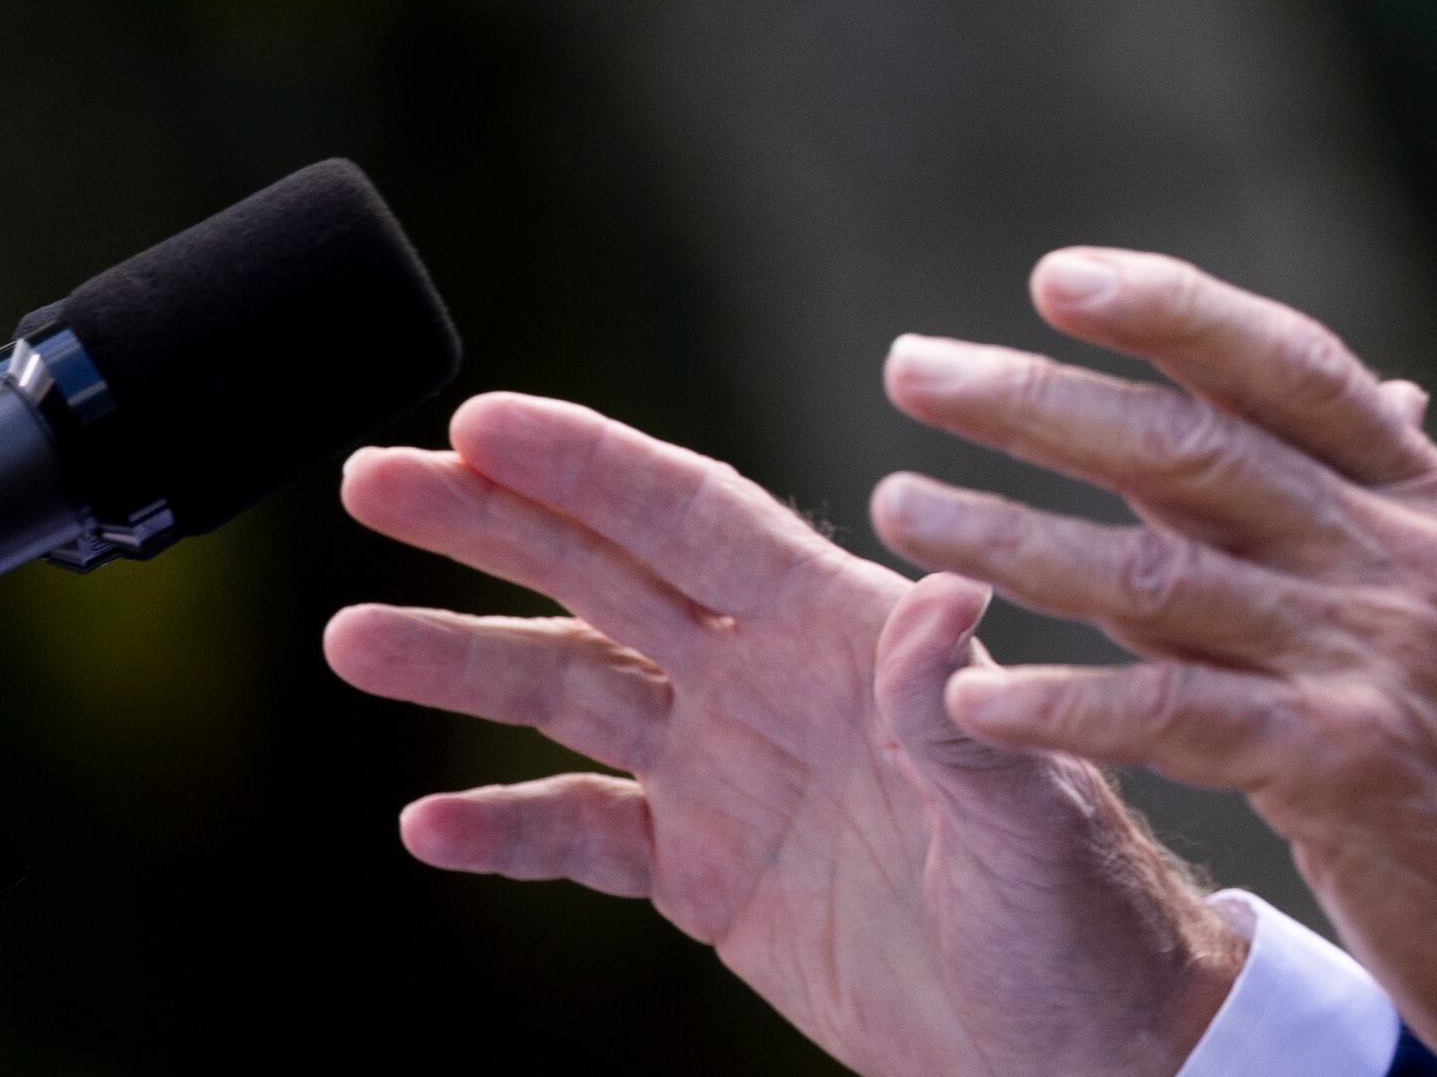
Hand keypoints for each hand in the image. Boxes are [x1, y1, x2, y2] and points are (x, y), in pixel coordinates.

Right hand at [325, 392, 1243, 1076]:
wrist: (1082, 1042)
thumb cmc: (1084, 911)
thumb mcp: (1030, 808)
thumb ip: (960, 712)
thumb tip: (941, 596)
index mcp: (847, 632)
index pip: (697, 521)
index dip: (592, 466)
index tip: (481, 422)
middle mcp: (774, 679)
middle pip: (606, 576)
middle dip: (489, 525)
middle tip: (371, 481)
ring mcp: (732, 772)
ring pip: (571, 690)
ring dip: (464, 662)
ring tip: (352, 636)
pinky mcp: (709, 873)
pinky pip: (584, 833)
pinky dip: (506, 826)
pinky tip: (426, 822)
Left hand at [870, 250, 1436, 1076]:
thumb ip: (1342, 520)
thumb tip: (1261, 420)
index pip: (1291, 368)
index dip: (1172, 312)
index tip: (1053, 277)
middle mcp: (1410, 559)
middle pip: (1196, 447)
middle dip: (1039, 399)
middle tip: (911, 369)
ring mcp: (1378, 659)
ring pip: (1156, 572)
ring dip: (1009, 535)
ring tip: (899, 507)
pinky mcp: (1342, 768)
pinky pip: (1171, 715)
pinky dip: (1063, 701)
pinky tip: (971, 695)